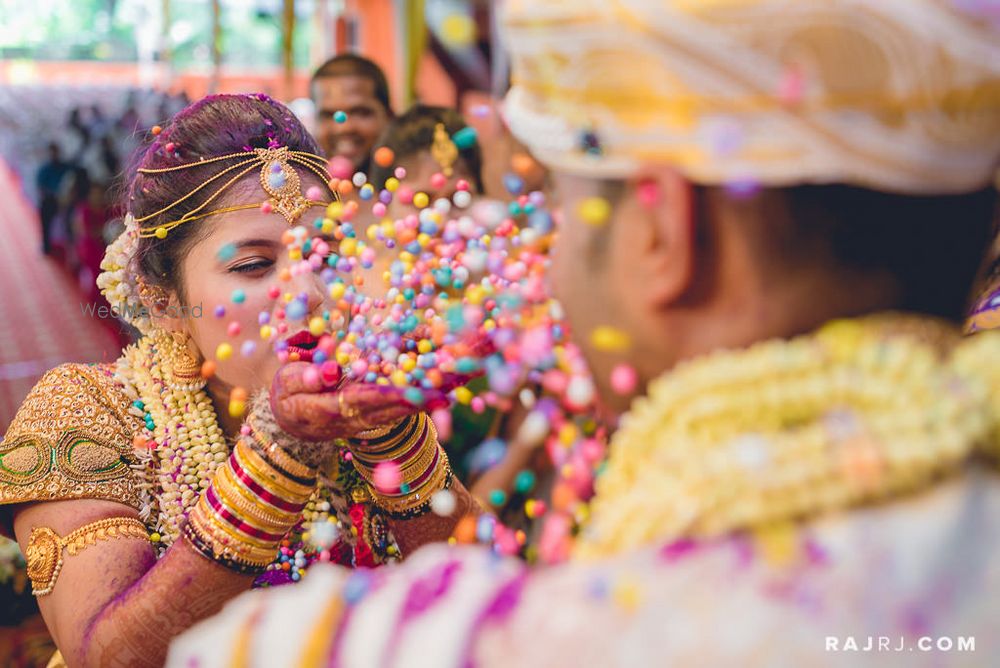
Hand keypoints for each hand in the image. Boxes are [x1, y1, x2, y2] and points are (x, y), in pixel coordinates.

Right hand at [269, 362, 453, 442]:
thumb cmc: (287, 396)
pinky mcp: (378, 414)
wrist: (292, 423)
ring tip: (465, 378)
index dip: (393, 395)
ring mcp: (371, 418)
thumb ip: (305, 377)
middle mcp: (359, 418)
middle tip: (456, 384)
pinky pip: (407, 405)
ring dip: (435, 395)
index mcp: (334, 409)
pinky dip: (430, 396)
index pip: (367, 400)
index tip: (418, 390)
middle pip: (397, 407)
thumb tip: (329, 372)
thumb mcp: (286, 383)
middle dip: (426, 395)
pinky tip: (453, 383)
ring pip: (408, 407)